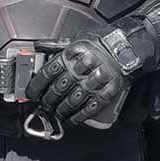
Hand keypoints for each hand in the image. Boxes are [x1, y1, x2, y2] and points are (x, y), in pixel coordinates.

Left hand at [26, 22, 157, 126]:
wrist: (127, 47)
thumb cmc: (101, 43)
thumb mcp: (77, 39)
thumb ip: (56, 45)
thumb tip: (37, 46)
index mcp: (72, 54)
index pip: (48, 72)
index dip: (36, 86)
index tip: (31, 94)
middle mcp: (82, 68)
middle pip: (58, 89)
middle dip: (47, 101)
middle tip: (43, 106)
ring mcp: (95, 81)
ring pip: (72, 101)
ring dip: (61, 111)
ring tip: (55, 115)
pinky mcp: (107, 92)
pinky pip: (90, 108)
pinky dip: (78, 117)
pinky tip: (70, 121)